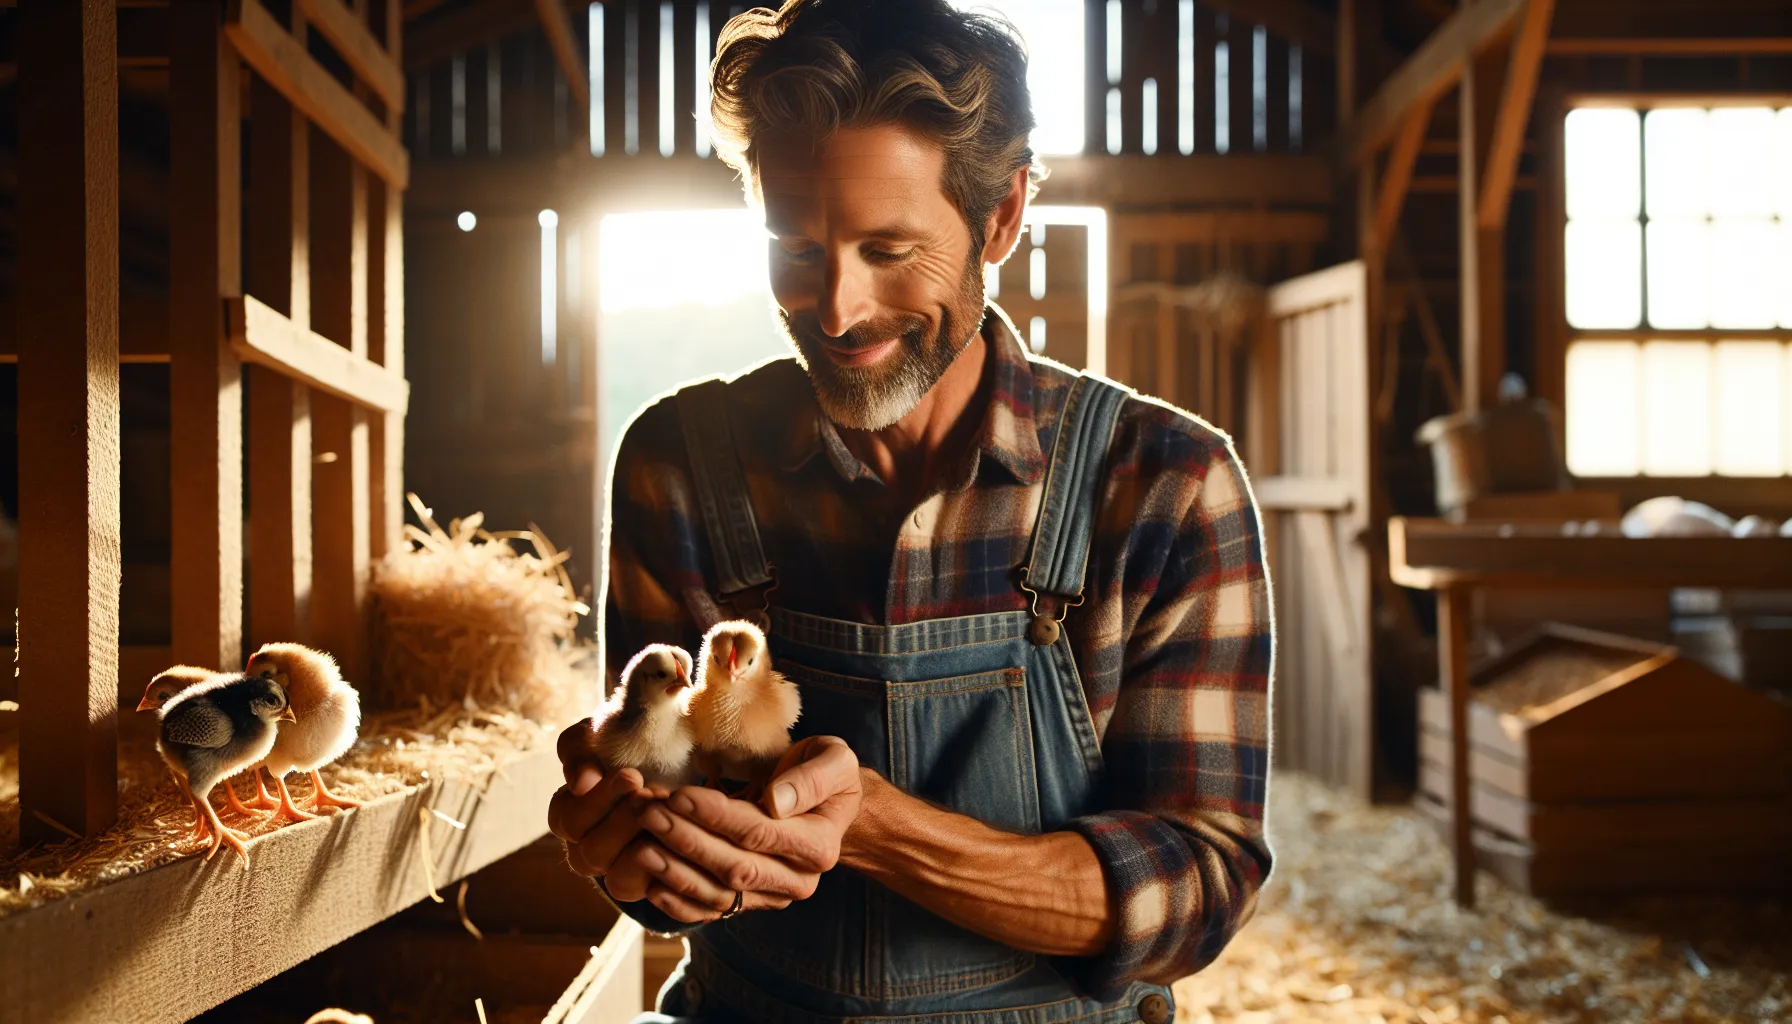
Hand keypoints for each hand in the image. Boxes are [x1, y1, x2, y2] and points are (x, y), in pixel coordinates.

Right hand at [548, 719, 665, 901]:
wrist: (681, 755)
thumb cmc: (631, 743)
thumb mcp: (600, 734)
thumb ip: (581, 751)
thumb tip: (581, 782)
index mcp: (569, 815)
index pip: (568, 820)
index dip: (598, 801)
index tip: (633, 776)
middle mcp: (587, 849)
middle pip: (591, 854)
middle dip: (624, 823)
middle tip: (655, 795)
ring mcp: (618, 871)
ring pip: (619, 880)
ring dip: (646, 847)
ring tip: (671, 816)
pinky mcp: (650, 884)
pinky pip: (653, 890)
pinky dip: (669, 866)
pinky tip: (686, 836)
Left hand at [634, 735, 863, 923]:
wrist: (829, 807)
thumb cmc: (827, 774)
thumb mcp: (833, 761)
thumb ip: (811, 779)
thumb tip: (775, 802)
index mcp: (819, 845)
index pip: (759, 833)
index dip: (716, 816)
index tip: (678, 795)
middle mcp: (797, 880)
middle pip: (734, 867)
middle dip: (687, 841)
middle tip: (647, 814)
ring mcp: (772, 897)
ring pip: (719, 893)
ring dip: (676, 872)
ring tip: (640, 845)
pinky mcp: (751, 902)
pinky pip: (712, 911)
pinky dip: (679, 904)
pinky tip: (651, 885)